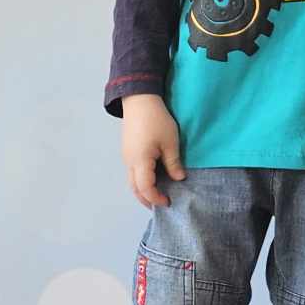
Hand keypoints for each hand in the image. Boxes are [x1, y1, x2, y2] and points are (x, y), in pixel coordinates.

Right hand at [120, 93, 186, 209]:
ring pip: (131, 180)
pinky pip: (132, 171)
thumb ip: (173, 163)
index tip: (168, 202)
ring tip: (156, 194)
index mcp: (140, 161)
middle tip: (160, 204)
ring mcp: (126, 156)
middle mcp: (129, 162)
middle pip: (135, 188)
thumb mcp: (170, 142)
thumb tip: (178, 179)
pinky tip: (151, 178)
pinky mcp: (127, 150)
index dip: (156, 198)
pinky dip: (140, 180)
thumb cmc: (156, 120)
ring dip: (142, 190)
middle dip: (146, 199)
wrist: (139, 100)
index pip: (146, 188)